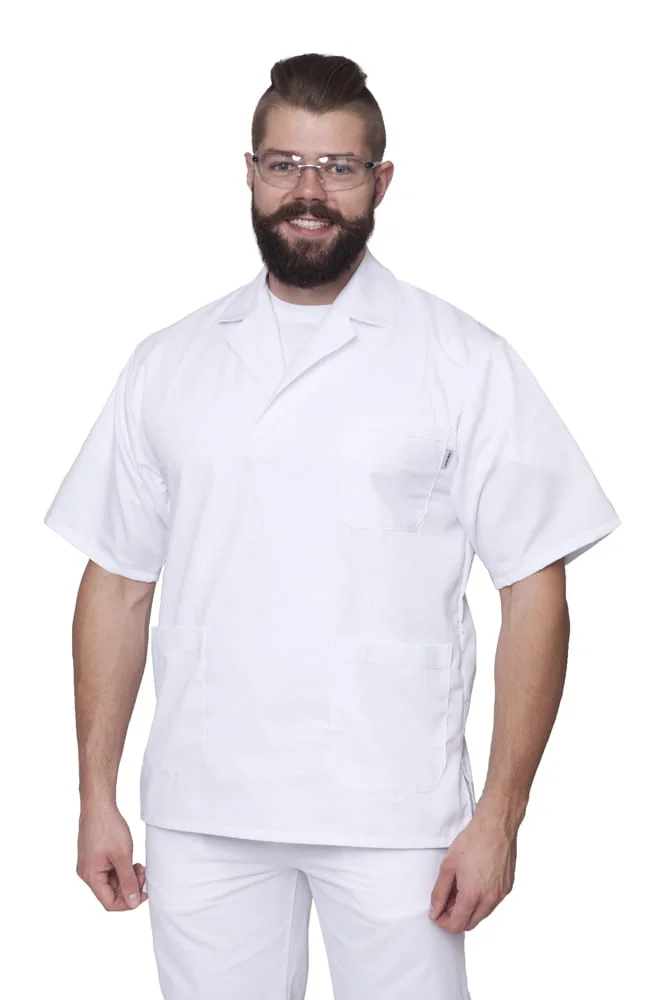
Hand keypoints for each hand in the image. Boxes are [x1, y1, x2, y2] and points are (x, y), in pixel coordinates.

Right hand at [77, 802, 147, 910]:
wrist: (98, 805)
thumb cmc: (107, 827)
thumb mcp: (122, 856)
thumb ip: (128, 881)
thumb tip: (132, 902)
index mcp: (91, 876)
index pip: (109, 903)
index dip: (128, 902)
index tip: (144, 893)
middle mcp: (87, 874)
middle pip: (110, 893)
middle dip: (129, 887)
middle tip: (143, 873)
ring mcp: (90, 865)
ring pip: (111, 882)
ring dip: (127, 877)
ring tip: (138, 865)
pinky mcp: (94, 858)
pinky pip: (109, 872)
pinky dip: (121, 869)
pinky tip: (131, 861)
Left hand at [428, 806, 517, 931]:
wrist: (496, 826)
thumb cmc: (474, 841)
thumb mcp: (448, 866)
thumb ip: (439, 892)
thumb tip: (435, 910)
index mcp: (473, 896)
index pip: (457, 925)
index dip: (443, 922)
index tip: (437, 914)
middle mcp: (490, 899)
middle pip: (470, 923)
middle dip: (456, 917)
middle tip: (446, 901)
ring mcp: (501, 894)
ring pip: (482, 914)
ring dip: (469, 909)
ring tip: (459, 889)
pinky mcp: (508, 887)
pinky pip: (492, 903)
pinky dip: (481, 900)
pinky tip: (474, 883)